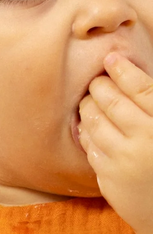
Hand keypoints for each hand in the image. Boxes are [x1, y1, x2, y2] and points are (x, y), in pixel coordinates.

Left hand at [78, 52, 152, 233]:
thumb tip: (134, 78)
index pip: (143, 89)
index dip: (124, 70)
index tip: (111, 58)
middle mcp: (147, 140)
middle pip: (113, 102)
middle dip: (100, 86)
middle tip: (95, 80)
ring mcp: (124, 159)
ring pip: (96, 122)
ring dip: (88, 106)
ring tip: (88, 100)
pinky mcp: (107, 175)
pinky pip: (89, 144)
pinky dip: (85, 130)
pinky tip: (86, 124)